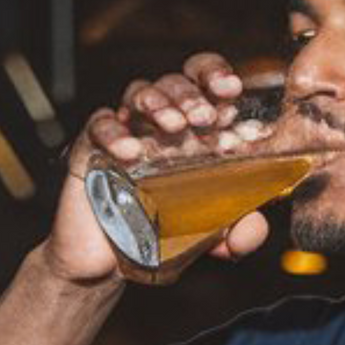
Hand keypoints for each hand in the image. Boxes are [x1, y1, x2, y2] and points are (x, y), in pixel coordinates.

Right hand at [49, 53, 275, 284]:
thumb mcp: (211, 238)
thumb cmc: (161, 239)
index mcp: (192, 134)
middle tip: (204, 117)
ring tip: (173, 126)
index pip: (204, 87)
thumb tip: (253, 227)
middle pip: (174, 83)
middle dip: (191, 93)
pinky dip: (114, 132)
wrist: (112, 266)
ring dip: (158, 102)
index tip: (231, 91)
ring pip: (138, 93)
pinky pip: (98, 126)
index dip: (216, 78)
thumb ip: (240, 231)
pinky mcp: (91, 151)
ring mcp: (125, 134)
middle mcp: (159, 127)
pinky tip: (130, 150)